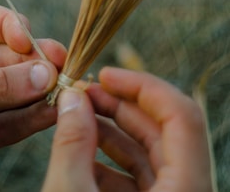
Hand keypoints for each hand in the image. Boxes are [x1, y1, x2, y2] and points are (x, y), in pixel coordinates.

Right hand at [42, 67, 211, 191]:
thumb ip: (72, 142)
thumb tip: (72, 98)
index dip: (142, 87)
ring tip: (76, 115)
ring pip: (150, 154)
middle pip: (164, 131)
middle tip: (83, 91)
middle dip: (120, 105)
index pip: (182, 116)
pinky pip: (139, 177)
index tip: (105, 75)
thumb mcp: (70, 191)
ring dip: (111, 129)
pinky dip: (109, 160)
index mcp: (184, 189)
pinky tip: (80, 151)